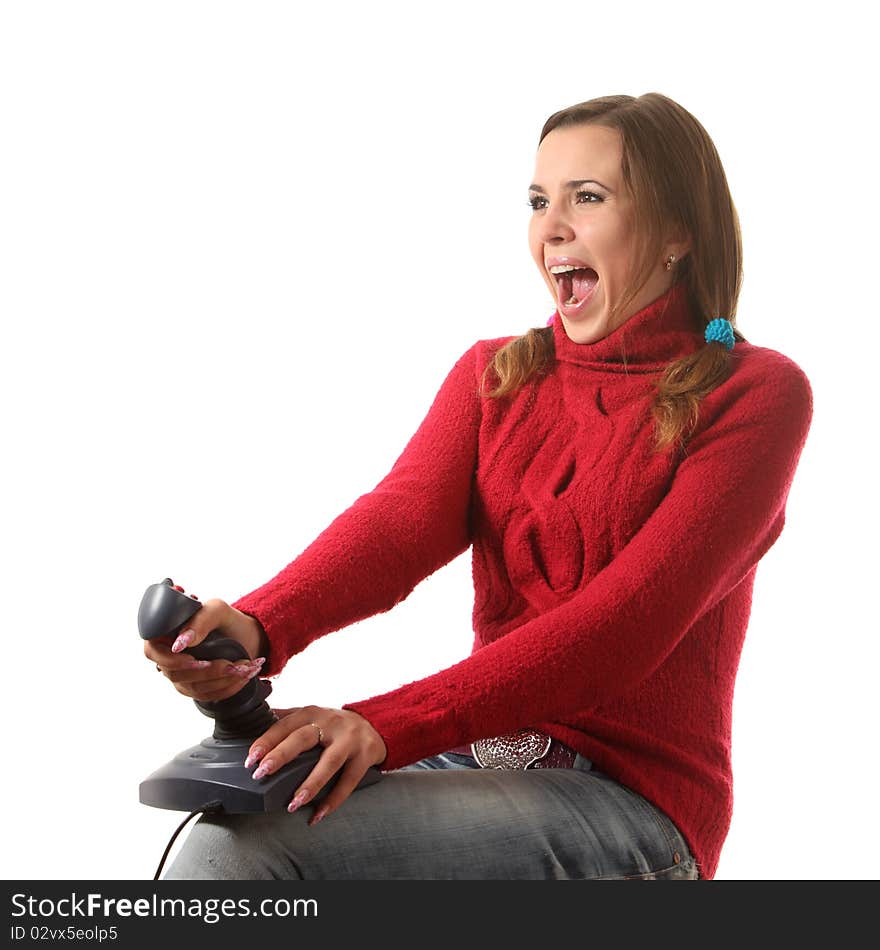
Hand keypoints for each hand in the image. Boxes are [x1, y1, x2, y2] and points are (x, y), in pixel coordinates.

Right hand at [144, 597, 270, 701]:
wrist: (246, 636)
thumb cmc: (227, 620)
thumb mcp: (217, 610)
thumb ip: (200, 620)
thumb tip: (180, 643)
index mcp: (167, 635)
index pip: (152, 651)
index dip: (169, 659)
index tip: (194, 659)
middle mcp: (170, 657)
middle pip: (175, 674)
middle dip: (208, 672)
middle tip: (232, 663)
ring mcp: (181, 675)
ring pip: (194, 688)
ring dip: (223, 679)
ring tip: (245, 666)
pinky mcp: (196, 688)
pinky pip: (207, 696)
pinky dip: (230, 687)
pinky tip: (244, 676)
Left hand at [245, 705, 387, 824]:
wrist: (375, 725)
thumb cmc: (334, 725)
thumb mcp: (312, 716)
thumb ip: (286, 718)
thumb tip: (252, 722)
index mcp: (312, 713)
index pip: (285, 725)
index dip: (266, 741)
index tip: (251, 759)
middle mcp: (330, 722)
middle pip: (303, 738)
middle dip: (281, 756)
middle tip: (261, 774)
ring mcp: (350, 739)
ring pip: (329, 762)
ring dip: (310, 784)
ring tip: (293, 803)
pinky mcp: (365, 754)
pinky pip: (349, 780)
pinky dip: (334, 800)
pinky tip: (319, 814)